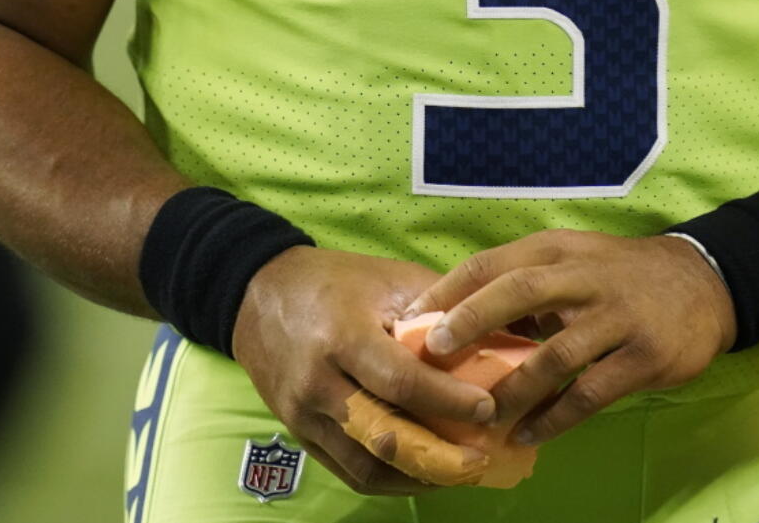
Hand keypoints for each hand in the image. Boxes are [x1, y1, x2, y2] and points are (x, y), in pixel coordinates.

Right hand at [232, 245, 495, 495]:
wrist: (258, 296)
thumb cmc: (335, 282)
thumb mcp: (389, 279)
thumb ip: (441, 306)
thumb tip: (500, 331)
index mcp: (342, 336)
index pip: (401, 381)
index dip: (449, 400)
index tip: (488, 408)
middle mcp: (319, 383)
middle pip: (385, 437)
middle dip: (440, 456)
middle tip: (483, 457)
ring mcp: (304, 415)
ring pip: (367, 466)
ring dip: (419, 476)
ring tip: (462, 471)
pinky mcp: (300, 435)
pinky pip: (349, 472)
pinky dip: (392, 480)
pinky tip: (426, 473)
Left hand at [401, 230, 736, 445]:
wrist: (704, 282)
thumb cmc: (621, 275)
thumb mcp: (574, 260)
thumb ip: (524, 283)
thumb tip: (456, 321)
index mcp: (559, 250)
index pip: (493, 261)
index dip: (449, 289)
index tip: (409, 318)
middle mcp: (585, 276)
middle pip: (518, 291)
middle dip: (470, 321)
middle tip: (431, 354)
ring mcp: (618, 316)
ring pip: (554, 355)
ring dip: (513, 388)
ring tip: (482, 414)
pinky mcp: (645, 356)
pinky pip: (591, 393)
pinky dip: (557, 416)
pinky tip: (531, 433)